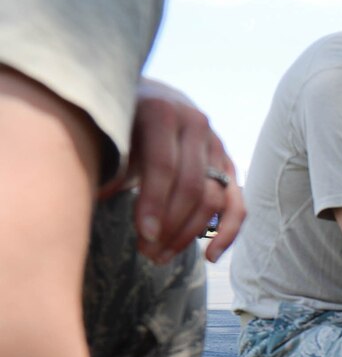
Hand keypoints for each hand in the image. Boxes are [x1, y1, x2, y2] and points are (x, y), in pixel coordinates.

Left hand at [105, 82, 244, 264]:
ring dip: (189, 234)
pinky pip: (236, 204)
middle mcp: (195, 125)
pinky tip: (211, 256)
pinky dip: (228, 232)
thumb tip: (90, 199)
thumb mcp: (110, 134)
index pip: (164, 166)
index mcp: (162, 112)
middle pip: (193, 187)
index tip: (143, 236)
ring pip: (214, 199)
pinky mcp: (228, 165)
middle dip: (171, 226)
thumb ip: (107, 163)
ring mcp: (216, 146)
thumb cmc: (121, 123)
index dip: (155, 204)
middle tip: (147, 252)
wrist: (150, 99)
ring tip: (160, 256)